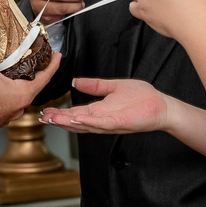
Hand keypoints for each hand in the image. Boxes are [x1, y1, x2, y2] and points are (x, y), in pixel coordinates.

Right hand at [0, 18, 61, 128]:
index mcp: (22, 94)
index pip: (45, 77)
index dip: (52, 64)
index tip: (57, 56)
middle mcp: (17, 107)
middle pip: (32, 86)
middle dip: (32, 72)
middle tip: (32, 59)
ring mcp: (7, 114)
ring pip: (18, 95)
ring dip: (16, 84)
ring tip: (12, 71)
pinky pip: (6, 103)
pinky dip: (4, 93)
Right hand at [39, 77, 169, 133]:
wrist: (161, 106)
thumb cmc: (142, 98)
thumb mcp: (113, 86)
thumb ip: (95, 85)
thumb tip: (76, 82)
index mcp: (99, 110)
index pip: (75, 113)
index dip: (60, 113)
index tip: (45, 111)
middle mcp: (102, 119)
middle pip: (76, 121)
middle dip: (59, 120)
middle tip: (44, 117)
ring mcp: (110, 123)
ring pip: (85, 124)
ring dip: (69, 122)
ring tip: (54, 119)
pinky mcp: (120, 124)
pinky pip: (102, 123)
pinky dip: (88, 121)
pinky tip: (76, 118)